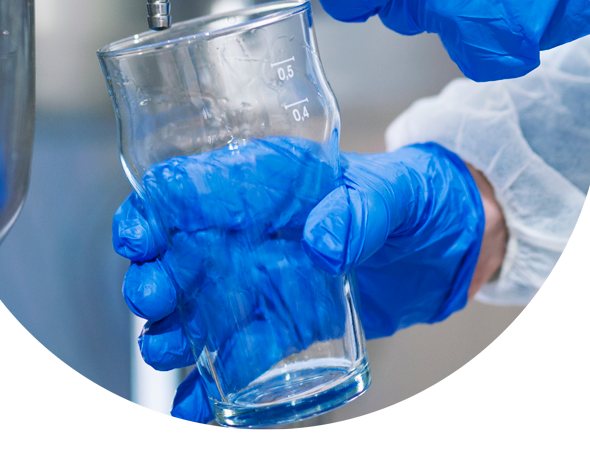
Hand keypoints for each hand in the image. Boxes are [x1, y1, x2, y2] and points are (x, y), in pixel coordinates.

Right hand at [113, 139, 486, 426]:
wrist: (450, 243)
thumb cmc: (418, 195)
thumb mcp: (395, 192)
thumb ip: (360, 212)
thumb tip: (322, 244)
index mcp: (265, 182)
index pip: (189, 185)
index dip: (153, 209)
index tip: (139, 239)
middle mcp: (250, 231)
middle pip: (177, 251)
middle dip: (153, 277)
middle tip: (155, 302)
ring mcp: (262, 280)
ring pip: (195, 307)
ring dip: (171, 332)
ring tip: (169, 354)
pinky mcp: (283, 323)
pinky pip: (237, 354)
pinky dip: (211, 383)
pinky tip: (194, 407)